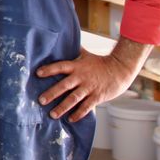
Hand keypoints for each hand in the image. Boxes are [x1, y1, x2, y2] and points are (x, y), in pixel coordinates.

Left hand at [36, 38, 150, 121]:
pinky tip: (70, 119)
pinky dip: (78, 113)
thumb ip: (74, 52)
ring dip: (63, 107)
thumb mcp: (86, 55)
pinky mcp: (97, 96)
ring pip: (74, 98)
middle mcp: (82, 77)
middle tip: (41, 100)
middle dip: (52, 93)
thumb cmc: (101, 62)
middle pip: (65, 85)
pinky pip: (86, 107)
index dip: (49, 69)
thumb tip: (62, 41)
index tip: (38, 73)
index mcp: (77, 66)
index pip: (60, 66)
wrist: (121, 69)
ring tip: (52, 114)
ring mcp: (89, 87)